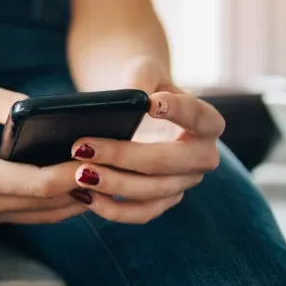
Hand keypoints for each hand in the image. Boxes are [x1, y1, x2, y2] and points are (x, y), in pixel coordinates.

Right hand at [0, 79, 91, 227]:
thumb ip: (9, 102)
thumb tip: (52, 112)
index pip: (39, 183)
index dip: (75, 173)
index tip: (102, 155)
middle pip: (48, 204)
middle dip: (84, 186)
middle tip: (118, 166)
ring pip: (41, 216)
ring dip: (74, 199)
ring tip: (105, 175)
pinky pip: (27, 215)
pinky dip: (53, 202)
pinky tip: (76, 184)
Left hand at [67, 58, 224, 223]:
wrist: (134, 111)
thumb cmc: (142, 86)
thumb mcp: (143, 72)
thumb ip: (140, 78)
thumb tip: (133, 98)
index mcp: (206, 122)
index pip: (200, 118)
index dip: (180, 112)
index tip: (152, 104)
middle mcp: (201, 157)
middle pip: (170, 162)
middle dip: (126, 157)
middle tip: (83, 147)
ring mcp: (183, 183)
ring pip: (153, 191)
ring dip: (114, 185)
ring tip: (78, 173)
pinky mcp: (162, 201)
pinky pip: (142, 213)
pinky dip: (113, 209)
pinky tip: (83, 196)